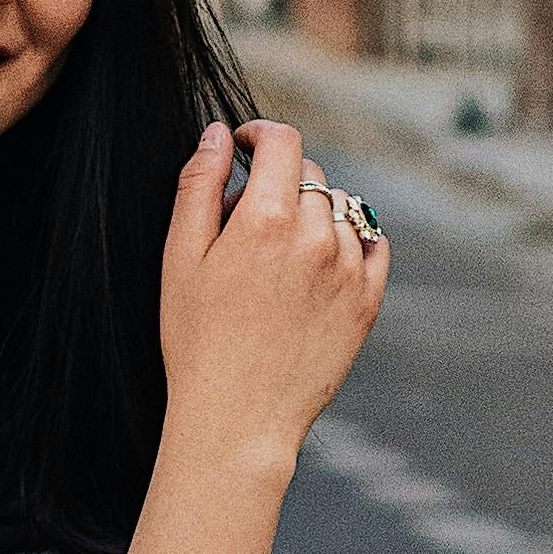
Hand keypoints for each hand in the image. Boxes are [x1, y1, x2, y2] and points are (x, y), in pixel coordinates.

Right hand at [156, 116, 386, 467]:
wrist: (238, 418)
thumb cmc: (196, 341)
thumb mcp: (180, 258)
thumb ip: (198, 185)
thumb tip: (218, 134)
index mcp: (266, 220)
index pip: (282, 142)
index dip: (260, 134)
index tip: (245, 146)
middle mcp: (317, 237)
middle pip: (309, 175)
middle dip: (278, 182)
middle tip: (246, 224)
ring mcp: (349, 269)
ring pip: (341, 208)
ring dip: (313, 213)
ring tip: (279, 255)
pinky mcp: (368, 301)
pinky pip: (372, 243)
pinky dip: (351, 240)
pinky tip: (320, 264)